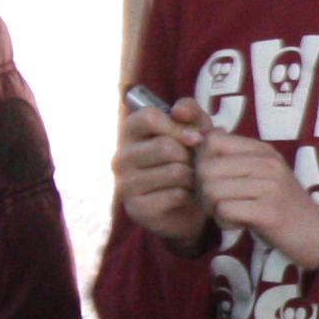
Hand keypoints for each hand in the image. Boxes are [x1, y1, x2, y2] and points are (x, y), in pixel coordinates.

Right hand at [116, 101, 213, 252]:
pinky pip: (175, 195)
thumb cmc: (190, 159)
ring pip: (174, 172)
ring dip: (194, 176)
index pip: (147, 117)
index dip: (178, 126)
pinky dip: (191, 195)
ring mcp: (125, 185)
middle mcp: (121, 158)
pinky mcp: (136, 209)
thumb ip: (190, 112)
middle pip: (165, 146)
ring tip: (195, 178)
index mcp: (131, 132)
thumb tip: (179, 110)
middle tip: (197, 163)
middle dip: (191, 155)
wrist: (189, 205)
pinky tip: (190, 195)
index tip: (196, 138)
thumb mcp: (195, 129)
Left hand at [191, 128, 318, 273]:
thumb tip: (203, 135)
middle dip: (203, 190)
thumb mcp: (263, 172)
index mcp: (263, 150)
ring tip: (230, 214)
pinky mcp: (268, 212)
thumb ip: (235, 156)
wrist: (316, 233)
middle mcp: (267, 163)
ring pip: (212, 190)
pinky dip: (224, 222)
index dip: (203, 160)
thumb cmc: (281, 203)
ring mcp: (270, 186)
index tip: (215, 178)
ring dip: (213, 209)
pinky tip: (238, 224)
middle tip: (219, 203)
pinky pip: (225, 211)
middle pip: (206, 168)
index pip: (213, 140)